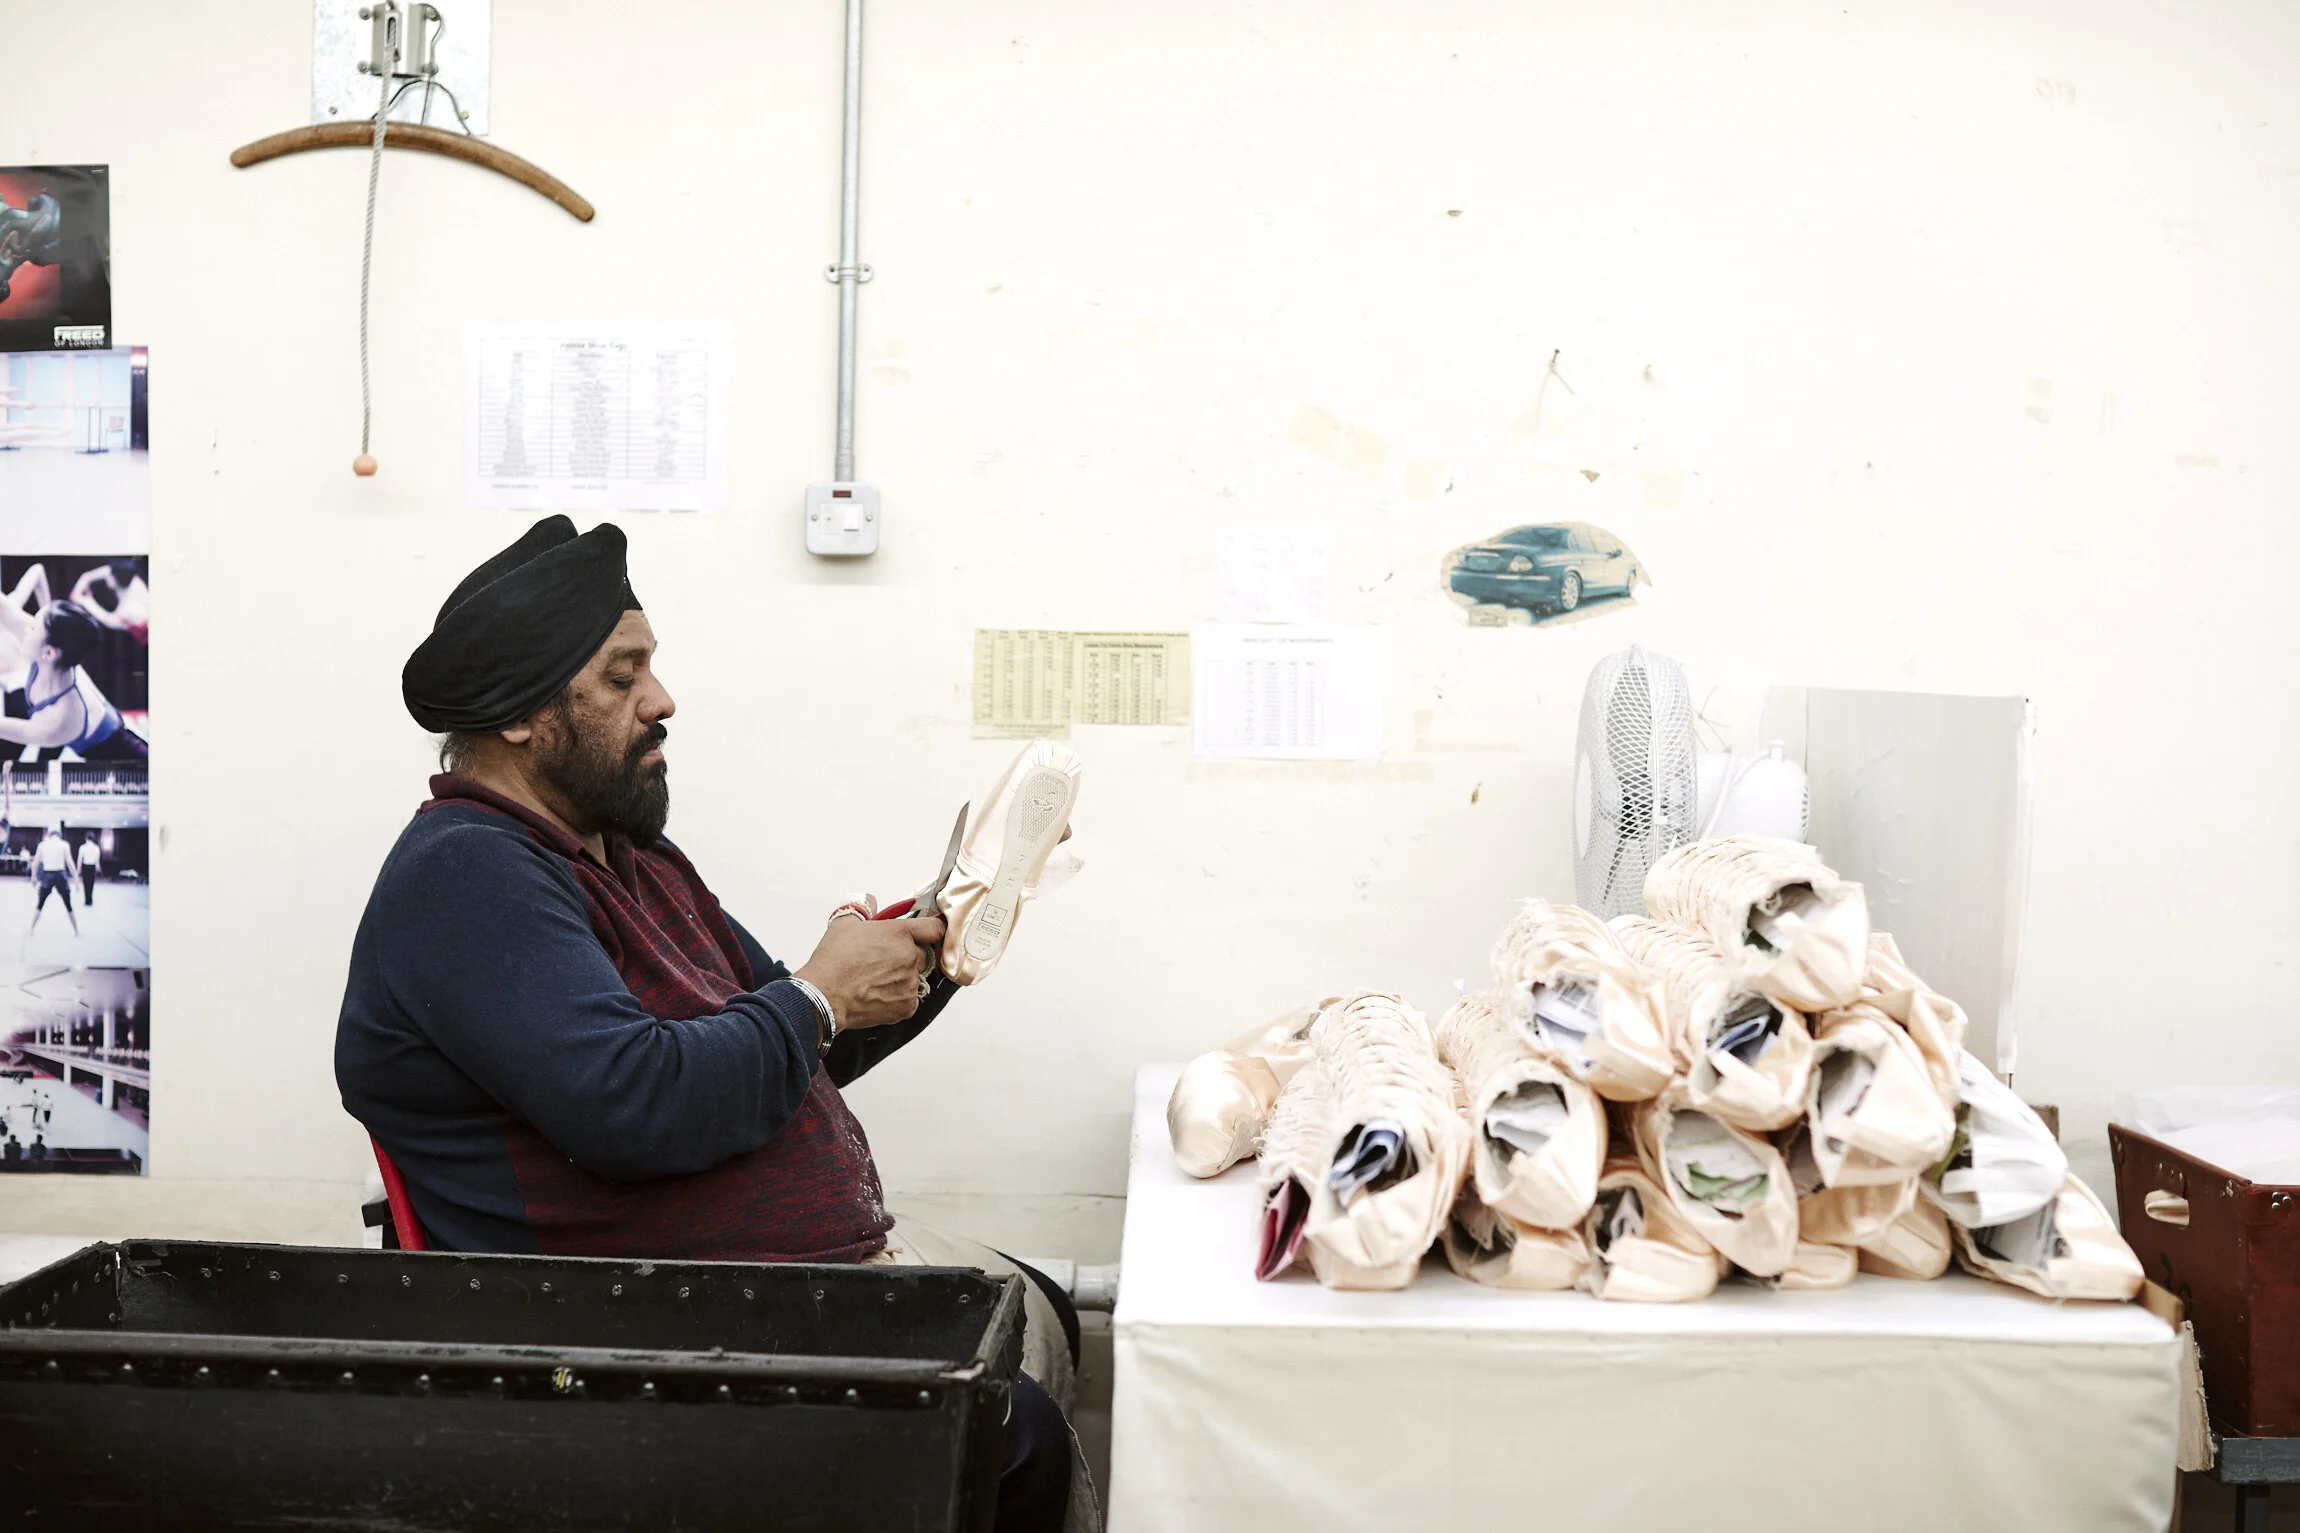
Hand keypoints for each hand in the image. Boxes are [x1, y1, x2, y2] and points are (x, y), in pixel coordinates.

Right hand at [795, 912, 945, 1031]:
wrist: (824, 995)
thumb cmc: (833, 961)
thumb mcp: (844, 924)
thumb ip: (863, 909)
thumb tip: (870, 901)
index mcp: (899, 933)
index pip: (934, 928)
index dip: (931, 931)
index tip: (928, 934)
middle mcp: (910, 956)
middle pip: (921, 955)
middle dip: (906, 957)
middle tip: (883, 962)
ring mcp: (910, 983)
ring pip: (913, 978)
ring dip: (900, 979)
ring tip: (874, 981)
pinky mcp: (907, 1006)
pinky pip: (909, 1000)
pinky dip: (896, 999)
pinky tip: (876, 995)